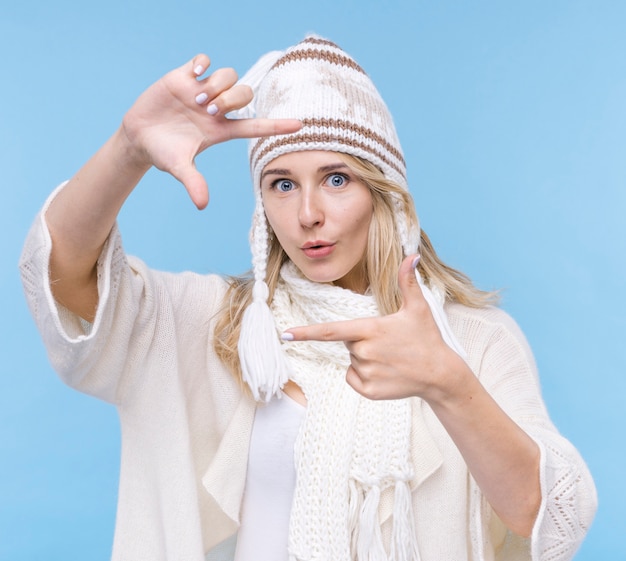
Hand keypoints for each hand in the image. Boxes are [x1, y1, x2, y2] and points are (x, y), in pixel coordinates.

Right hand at [121, 54, 300, 208]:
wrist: (139, 136)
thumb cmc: (163, 153)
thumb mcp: (178, 167)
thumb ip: (193, 182)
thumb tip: (202, 205)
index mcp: (221, 130)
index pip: (255, 126)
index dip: (277, 125)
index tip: (300, 126)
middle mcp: (217, 109)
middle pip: (244, 94)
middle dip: (231, 100)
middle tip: (209, 111)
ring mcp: (202, 91)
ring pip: (229, 76)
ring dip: (218, 86)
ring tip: (198, 100)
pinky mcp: (185, 77)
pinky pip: (204, 60)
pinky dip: (204, 63)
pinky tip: (195, 74)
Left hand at [283, 256, 471, 400]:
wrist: (439, 375)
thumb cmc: (426, 338)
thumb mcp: (417, 308)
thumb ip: (407, 282)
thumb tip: (412, 256)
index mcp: (370, 330)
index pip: (330, 331)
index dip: (305, 333)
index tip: (285, 335)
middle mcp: (364, 352)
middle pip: (347, 342)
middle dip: (361, 340)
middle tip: (387, 343)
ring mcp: (366, 373)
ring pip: (351, 360)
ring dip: (365, 358)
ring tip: (390, 358)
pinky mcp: (368, 391)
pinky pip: (353, 378)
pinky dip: (364, 376)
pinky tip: (386, 373)